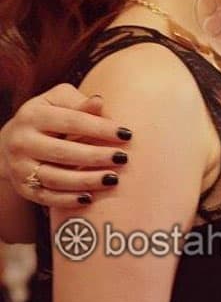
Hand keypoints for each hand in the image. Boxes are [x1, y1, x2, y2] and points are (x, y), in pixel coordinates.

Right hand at [0, 83, 131, 208]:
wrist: (13, 140)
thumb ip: (80, 104)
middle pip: (63, 152)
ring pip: (55, 178)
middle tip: (123, 158)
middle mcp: (21, 142)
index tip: (126, 134)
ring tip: (113, 179)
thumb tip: (99, 101)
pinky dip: (67, 200)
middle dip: (96, 156)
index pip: (72, 121)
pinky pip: (46, 197)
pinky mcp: (22, 187)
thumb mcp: (60, 102)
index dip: (100, 128)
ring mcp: (19, 167)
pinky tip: (90, 198)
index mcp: (33, 115)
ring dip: (86, 180)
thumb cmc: (50, 115)